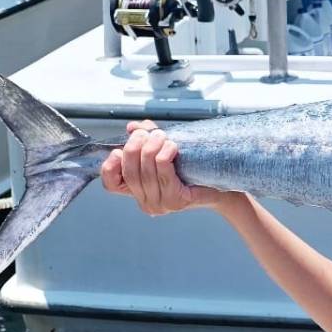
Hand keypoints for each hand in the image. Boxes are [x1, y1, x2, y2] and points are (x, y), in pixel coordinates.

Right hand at [100, 119, 236, 214]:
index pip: (111, 184)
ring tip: (163, 136)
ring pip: (146, 171)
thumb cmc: (191, 169)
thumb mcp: (164, 151)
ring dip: (153, 147)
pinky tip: (173, 146)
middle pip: (129, 172)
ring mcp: (161, 204)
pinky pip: (163, 172)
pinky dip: (165, 154)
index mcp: (138, 192)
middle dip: (135, 147)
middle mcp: (147, 203)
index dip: (110, 166)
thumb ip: (146, 138)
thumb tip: (132, 127)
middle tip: (149, 133)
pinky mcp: (176, 200)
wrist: (222, 187)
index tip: (119, 150)